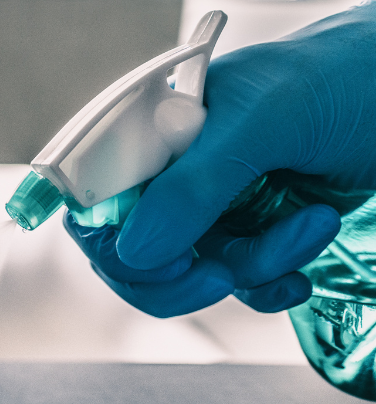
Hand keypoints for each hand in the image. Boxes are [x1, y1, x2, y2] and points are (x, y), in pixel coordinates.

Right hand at [67, 4, 375, 315]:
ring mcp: (213, 207)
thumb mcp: (271, 117)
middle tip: (222, 274)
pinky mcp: (252, 235)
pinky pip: (236, 286)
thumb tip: (135, 251)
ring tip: (310, 228)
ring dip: (251, 269)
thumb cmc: (355, 75)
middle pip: (128, 253)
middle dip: (176, 276)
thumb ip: (198, 181)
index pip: (93, 198)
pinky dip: (268, 289)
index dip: (111, 241)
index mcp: (158, 129)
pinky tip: (300, 271)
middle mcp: (176, 171)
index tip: (162, 258)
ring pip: (190, 274)